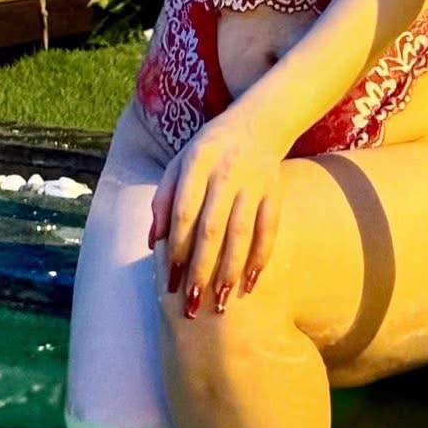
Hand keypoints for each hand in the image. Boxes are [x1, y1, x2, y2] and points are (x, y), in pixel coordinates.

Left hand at [149, 106, 282, 318]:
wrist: (259, 122)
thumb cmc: (208, 151)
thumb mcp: (179, 163)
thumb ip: (163, 199)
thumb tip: (152, 242)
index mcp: (197, 162)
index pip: (184, 211)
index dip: (176, 248)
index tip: (170, 282)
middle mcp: (226, 172)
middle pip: (212, 227)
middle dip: (202, 269)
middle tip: (192, 305)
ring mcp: (253, 182)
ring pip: (242, 232)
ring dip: (230, 270)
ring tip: (220, 304)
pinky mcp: (274, 192)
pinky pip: (269, 229)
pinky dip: (261, 258)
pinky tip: (250, 284)